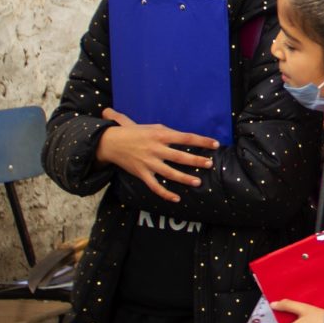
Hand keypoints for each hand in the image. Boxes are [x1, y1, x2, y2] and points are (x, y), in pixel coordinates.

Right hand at [97, 108, 219, 202]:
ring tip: (198, 182)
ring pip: (170, 173)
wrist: (108, 143)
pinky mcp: (141, 173)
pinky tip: (176, 198)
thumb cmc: (128, 132)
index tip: (215, 144)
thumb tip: (179, 130)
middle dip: (197, 160)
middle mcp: (155, 148)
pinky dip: (165, 193)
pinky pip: (155, 186)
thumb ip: (159, 126)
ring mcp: (149, 162)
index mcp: (159, 134)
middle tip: (210, 164)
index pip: (185, 137)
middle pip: (180, 156)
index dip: (201, 141)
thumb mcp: (147, 124)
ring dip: (185, 178)